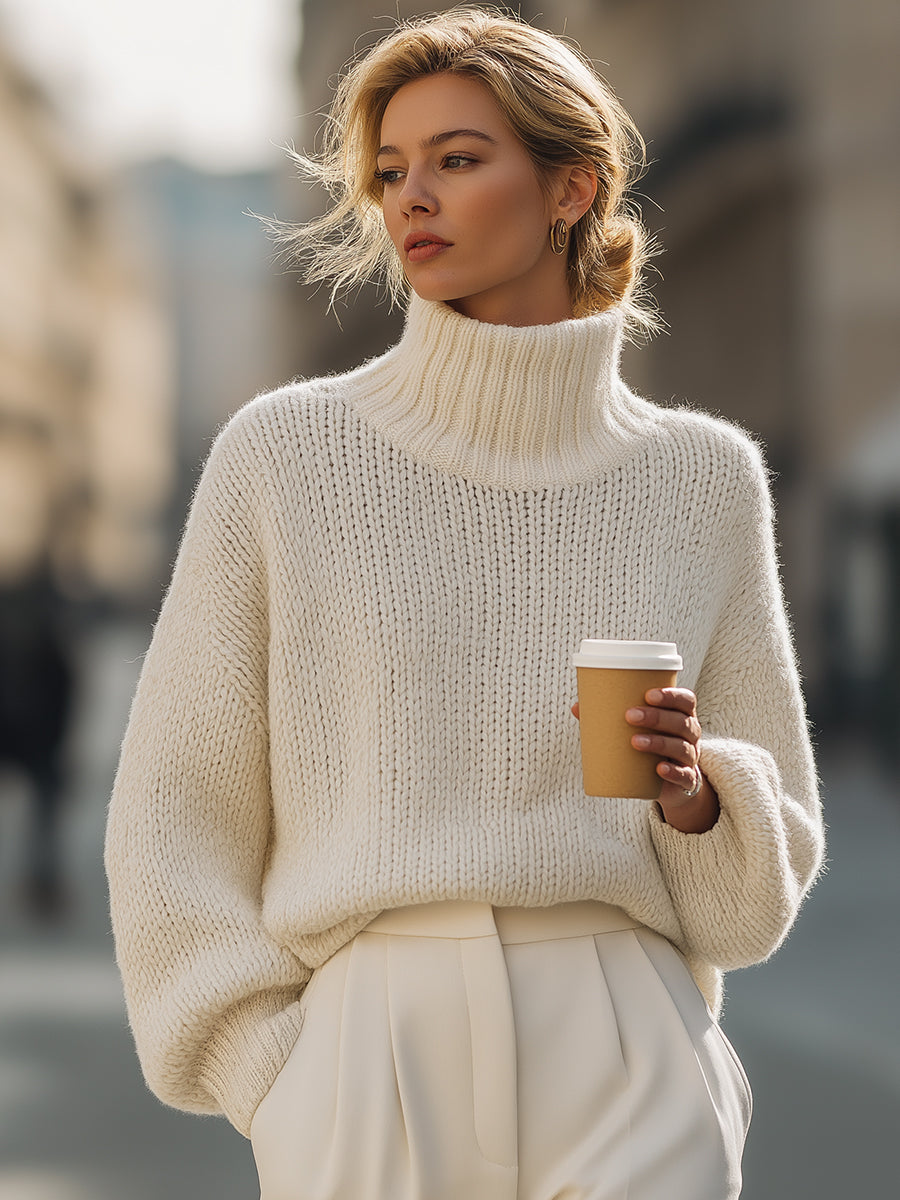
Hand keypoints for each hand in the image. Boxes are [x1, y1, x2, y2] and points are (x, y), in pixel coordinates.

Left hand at [625, 688, 718, 831]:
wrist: (669, 783)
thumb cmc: (651, 744)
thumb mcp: (637, 729)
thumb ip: (611, 718)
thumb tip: (578, 707)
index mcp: (681, 716)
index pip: (686, 700)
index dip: (671, 696)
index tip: (648, 694)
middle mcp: (690, 734)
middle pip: (682, 722)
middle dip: (657, 717)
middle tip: (630, 715)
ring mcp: (690, 758)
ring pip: (682, 747)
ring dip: (659, 742)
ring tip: (634, 742)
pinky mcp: (687, 780)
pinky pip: (685, 776)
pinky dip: (673, 772)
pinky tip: (659, 769)